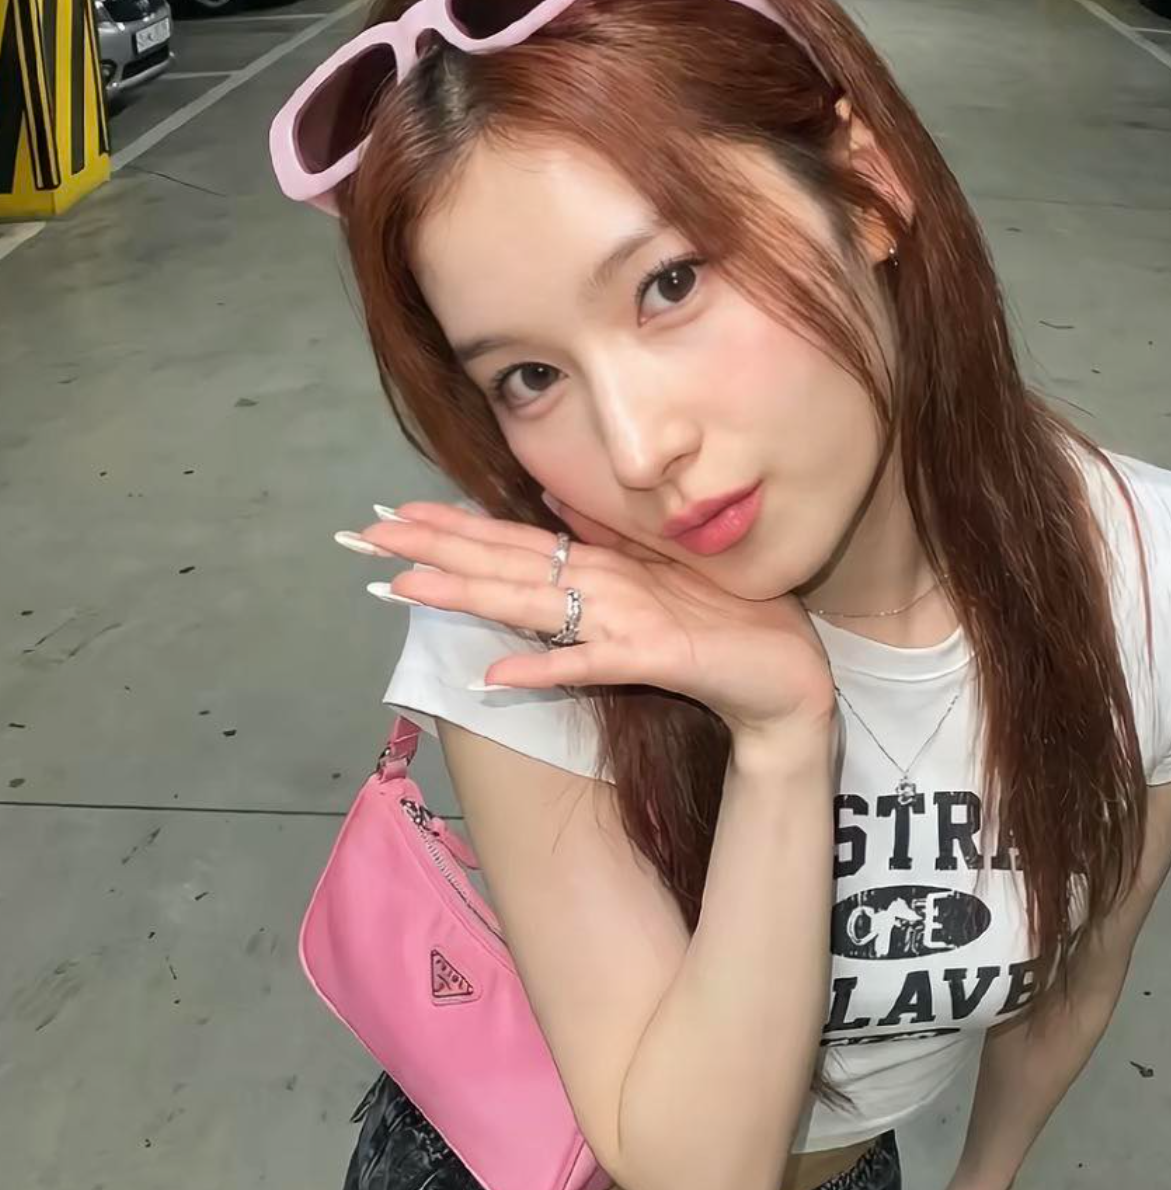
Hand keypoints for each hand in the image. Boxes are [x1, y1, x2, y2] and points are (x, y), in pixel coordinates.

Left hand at [351, 496, 837, 739]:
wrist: (787, 679)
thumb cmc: (726, 628)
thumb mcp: (658, 582)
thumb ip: (609, 544)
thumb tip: (554, 509)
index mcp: (605, 563)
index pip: (513, 539)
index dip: (450, 526)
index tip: (390, 516)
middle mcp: (608, 581)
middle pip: (506, 560)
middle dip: (433, 546)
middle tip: (363, 535)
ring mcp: (628, 617)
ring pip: (533, 600)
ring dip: (468, 591)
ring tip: (404, 586)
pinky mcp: (653, 658)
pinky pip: (588, 664)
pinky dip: (543, 668)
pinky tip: (494, 675)